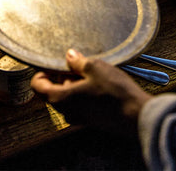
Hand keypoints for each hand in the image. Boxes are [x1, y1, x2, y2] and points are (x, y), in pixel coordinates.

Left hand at [31, 49, 150, 134]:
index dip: (42, 72)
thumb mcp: (95, 68)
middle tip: (76, 64)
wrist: (137, 116)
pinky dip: (84, 92)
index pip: (37, 86)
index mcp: (61, 98)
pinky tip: (99, 83)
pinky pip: (80, 103)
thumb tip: (69, 56)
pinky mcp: (91, 120)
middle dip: (61, 76)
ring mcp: (79, 118)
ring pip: (68, 96)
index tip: (53, 63)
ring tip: (91, 72)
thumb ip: (77, 61)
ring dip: (75, 83)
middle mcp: (67, 111)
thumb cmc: (114, 92)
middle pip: (53, 91)